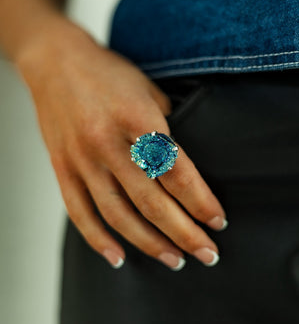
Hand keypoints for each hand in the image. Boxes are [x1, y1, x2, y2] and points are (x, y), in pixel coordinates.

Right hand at [18, 24, 227, 270]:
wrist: (56, 62)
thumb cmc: (108, 74)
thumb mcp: (148, 90)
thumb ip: (166, 129)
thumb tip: (186, 169)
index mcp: (136, 118)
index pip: (176, 172)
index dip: (201, 201)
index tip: (218, 221)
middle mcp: (107, 142)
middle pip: (152, 201)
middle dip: (185, 233)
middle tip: (208, 254)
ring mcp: (81, 158)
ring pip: (118, 214)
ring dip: (150, 243)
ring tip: (175, 261)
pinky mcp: (62, 167)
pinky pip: (80, 211)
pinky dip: (99, 239)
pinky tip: (119, 257)